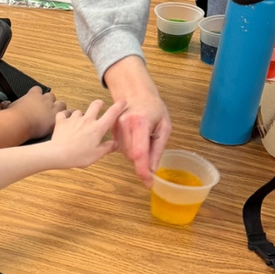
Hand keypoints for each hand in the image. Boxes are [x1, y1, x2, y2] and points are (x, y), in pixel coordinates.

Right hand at [4, 86, 67, 138]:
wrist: (20, 123)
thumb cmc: (14, 116)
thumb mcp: (9, 108)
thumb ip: (8, 104)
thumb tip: (5, 104)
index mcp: (32, 95)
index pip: (38, 90)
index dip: (38, 95)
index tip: (37, 100)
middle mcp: (44, 100)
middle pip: (51, 96)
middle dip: (51, 102)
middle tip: (48, 109)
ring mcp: (51, 108)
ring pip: (62, 104)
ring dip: (61, 108)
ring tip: (60, 114)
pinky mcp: (57, 118)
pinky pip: (67, 114)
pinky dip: (68, 117)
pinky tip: (68, 120)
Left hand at [49, 99, 126, 167]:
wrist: (58, 154)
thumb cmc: (79, 156)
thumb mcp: (96, 154)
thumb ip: (107, 147)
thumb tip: (116, 144)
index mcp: (97, 128)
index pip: (111, 114)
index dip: (118, 106)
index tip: (122, 102)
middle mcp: (86, 120)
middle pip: (95, 105)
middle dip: (99, 103)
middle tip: (100, 104)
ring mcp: (73, 119)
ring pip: (79, 111)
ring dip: (80, 115)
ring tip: (79, 123)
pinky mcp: (62, 120)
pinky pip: (64, 114)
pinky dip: (65, 116)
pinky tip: (65, 121)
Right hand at [103, 56, 171, 186]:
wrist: (133, 91)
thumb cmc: (153, 107)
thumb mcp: (164, 127)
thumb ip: (157, 149)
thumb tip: (153, 169)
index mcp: (139, 123)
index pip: (139, 153)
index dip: (143, 171)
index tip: (148, 182)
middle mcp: (124, 126)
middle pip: (132, 156)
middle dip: (142, 161)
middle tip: (153, 152)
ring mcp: (114, 128)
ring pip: (126, 154)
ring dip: (136, 155)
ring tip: (144, 139)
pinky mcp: (110, 130)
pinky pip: (121, 148)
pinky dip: (130, 148)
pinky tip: (136, 137)